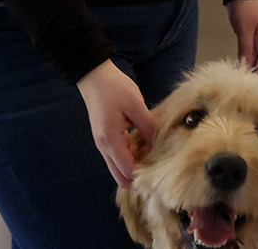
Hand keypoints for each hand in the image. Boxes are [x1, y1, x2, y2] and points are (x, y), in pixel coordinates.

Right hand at [76, 60, 154, 188]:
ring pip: (120, 168)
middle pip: (121, 177)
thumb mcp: (135, 105)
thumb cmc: (114, 88)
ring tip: (157, 161)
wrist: (94, 77)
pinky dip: (132, 158)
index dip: (144, 178)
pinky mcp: (107, 138)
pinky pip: (120, 156)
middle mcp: (104, 147)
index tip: (162, 175)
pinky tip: (147, 150)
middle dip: (139, 180)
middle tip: (160, 174)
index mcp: (110, 141)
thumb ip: (147, 127)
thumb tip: (158, 145)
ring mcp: (104, 144)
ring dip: (136, 168)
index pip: (127, 171)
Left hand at [227, 0, 257, 77]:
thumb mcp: (244, 30)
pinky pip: (252, 52)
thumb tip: (245, 66)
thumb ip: (245, 49)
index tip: (253, 83)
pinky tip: (239, 64)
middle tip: (244, 81)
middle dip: (257, 72)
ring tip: (241, 74)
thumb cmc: (245, 7)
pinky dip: (247, 58)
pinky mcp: (253, 36)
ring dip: (251, 66)